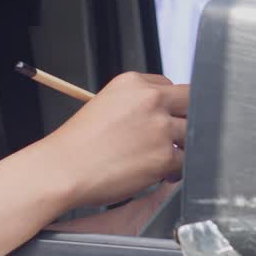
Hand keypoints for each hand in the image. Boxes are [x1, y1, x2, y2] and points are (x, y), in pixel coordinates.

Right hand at [42, 71, 188, 208]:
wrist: (63, 169)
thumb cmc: (78, 144)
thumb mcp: (105, 105)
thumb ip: (136, 102)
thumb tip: (161, 114)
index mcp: (132, 82)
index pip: (170, 86)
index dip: (169, 105)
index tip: (163, 118)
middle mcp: (149, 99)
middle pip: (191, 102)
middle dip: (185, 119)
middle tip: (172, 137)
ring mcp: (160, 127)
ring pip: (192, 133)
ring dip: (181, 146)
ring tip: (157, 157)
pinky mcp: (165, 155)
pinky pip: (186, 161)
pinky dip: (175, 170)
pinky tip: (157, 172)